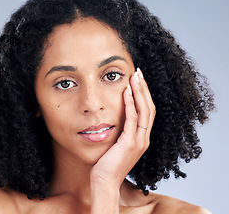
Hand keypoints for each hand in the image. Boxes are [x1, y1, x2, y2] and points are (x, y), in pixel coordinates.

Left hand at [90, 68, 155, 187]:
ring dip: (140, 92)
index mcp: (141, 138)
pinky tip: (127, 92)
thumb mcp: (116, 144)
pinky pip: (133, 119)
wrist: (104, 181)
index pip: (147, 111)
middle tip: (139, 72)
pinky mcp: (130, 143)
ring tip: (135, 76)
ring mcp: (139, 141)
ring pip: (145, 111)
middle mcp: (144, 138)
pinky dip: (131, 104)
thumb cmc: (107, 163)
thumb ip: (120, 130)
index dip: (144, 95)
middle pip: (149, 108)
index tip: (138, 80)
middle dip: (144, 89)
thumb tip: (115, 115)